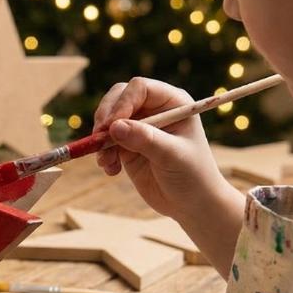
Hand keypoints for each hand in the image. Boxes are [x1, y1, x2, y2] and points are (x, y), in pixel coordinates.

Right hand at [93, 76, 223, 221]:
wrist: (192, 203)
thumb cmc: (193, 175)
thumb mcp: (172, 155)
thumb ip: (146, 139)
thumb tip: (114, 127)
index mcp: (172, 102)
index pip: (140, 88)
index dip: (123, 102)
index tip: (112, 125)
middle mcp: (154, 110)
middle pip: (118, 97)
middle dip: (105, 117)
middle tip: (99, 138)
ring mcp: (139, 127)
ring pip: (108, 120)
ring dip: (101, 140)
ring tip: (107, 162)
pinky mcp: (127, 146)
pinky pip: (105, 142)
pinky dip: (102, 154)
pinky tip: (112, 170)